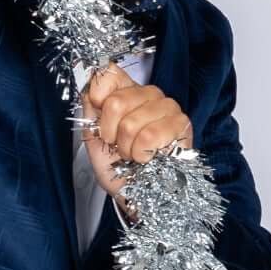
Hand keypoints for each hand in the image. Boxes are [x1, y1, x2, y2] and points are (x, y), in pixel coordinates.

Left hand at [79, 66, 193, 222]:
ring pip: (132, 122)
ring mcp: (166, 106)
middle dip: (112, 135)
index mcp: (126, 92)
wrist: (137, 196)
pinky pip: (150, 136)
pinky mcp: (181, 123)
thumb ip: (90, 112)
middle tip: (120, 146)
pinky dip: (143, 154)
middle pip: (116, 102)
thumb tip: (89, 89)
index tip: (100, 121)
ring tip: (135, 154)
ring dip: (128, 148)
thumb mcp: (94, 140)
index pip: (108, 73)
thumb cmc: (119, 169)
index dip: (98, 97)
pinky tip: (148, 158)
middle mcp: (147, 94)